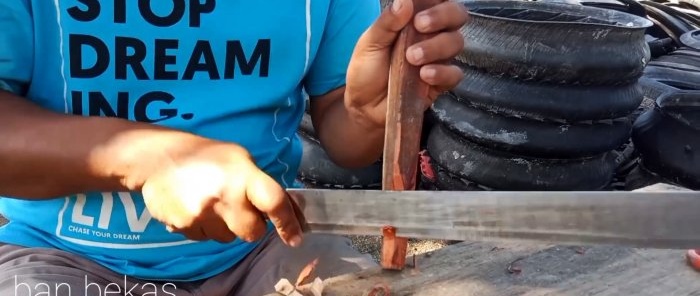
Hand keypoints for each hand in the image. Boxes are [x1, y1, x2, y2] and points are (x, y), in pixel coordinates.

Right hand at [140, 140, 302, 245]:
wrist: (158, 158)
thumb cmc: (206, 156)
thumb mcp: (240, 158)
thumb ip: (261, 183)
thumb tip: (287, 208)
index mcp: (244, 175)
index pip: (274, 202)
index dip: (288, 222)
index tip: (295, 237)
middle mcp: (226, 196)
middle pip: (253, 232)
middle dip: (252, 225)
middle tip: (240, 208)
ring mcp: (204, 213)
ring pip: (228, 238)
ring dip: (227, 227)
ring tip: (212, 203)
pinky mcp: (184, 226)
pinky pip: (205, 238)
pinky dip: (205, 228)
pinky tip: (196, 207)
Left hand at [345, 0, 468, 127]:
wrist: (363, 106)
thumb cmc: (366, 70)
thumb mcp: (370, 43)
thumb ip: (387, 22)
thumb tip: (404, 0)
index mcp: (415, 19)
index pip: (438, 0)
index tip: (424, 3)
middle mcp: (431, 35)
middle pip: (457, 15)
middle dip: (443, 15)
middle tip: (420, 25)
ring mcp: (438, 58)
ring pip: (457, 42)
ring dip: (436, 46)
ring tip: (412, 57)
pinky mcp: (441, 82)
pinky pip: (455, 73)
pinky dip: (442, 72)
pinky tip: (424, 75)